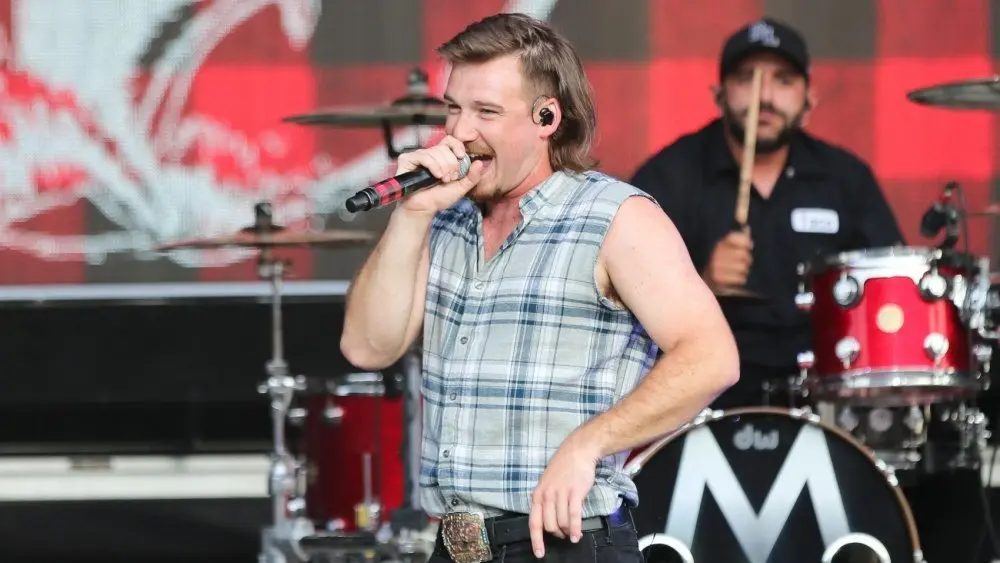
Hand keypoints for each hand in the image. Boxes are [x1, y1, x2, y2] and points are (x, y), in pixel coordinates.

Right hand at [395, 135, 484, 215]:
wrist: (424, 209)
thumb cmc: (439, 198)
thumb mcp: (460, 188)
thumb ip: (472, 177)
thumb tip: (479, 163)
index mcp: (441, 157)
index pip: (450, 140)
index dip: (457, 145)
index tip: (461, 156)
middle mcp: (429, 154)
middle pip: (444, 148)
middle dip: (451, 164)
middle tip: (450, 177)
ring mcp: (418, 156)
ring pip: (435, 152)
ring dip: (443, 167)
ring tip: (442, 179)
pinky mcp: (407, 160)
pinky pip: (423, 156)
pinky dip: (433, 166)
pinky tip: (436, 176)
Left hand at [528, 438, 600, 557]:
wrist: (577, 451)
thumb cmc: (563, 468)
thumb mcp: (547, 484)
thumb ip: (545, 501)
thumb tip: (548, 522)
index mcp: (538, 495)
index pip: (534, 522)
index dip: (536, 540)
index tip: (539, 554)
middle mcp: (546, 495)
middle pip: (549, 526)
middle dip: (557, 534)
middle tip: (563, 535)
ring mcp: (560, 494)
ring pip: (561, 523)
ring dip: (567, 532)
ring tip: (572, 534)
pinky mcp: (574, 493)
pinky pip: (573, 516)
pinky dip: (575, 529)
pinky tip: (577, 536)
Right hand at [703, 227, 752, 288]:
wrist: (710, 279)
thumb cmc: (726, 261)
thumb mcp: (731, 248)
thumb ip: (740, 238)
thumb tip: (747, 227)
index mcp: (721, 243)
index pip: (735, 237)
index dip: (746, 242)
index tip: (749, 246)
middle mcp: (716, 253)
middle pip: (743, 254)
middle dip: (748, 259)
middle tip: (746, 262)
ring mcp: (715, 265)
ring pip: (743, 267)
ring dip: (745, 270)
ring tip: (740, 270)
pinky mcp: (717, 277)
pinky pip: (739, 278)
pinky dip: (741, 279)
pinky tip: (736, 277)